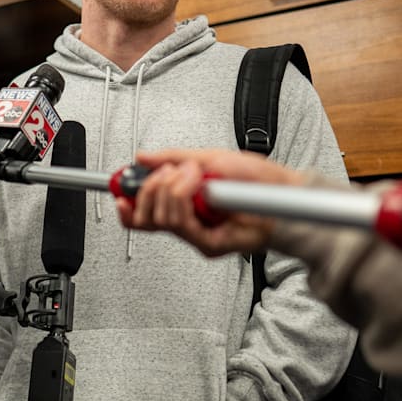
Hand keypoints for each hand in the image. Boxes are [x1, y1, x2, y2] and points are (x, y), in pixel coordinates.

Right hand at [115, 149, 309, 256]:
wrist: (283, 192)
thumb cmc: (255, 178)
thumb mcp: (209, 156)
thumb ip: (174, 157)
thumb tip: (143, 157)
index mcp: (184, 205)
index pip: (144, 215)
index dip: (127, 205)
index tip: (119, 190)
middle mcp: (188, 223)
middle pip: (145, 220)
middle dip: (148, 190)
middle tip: (166, 172)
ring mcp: (198, 235)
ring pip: (162, 220)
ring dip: (172, 189)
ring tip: (193, 173)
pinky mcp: (209, 244)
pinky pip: (182, 226)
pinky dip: (184, 199)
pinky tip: (197, 185)